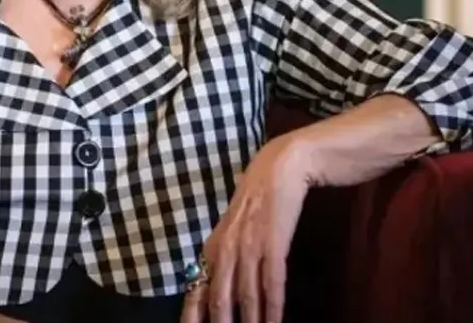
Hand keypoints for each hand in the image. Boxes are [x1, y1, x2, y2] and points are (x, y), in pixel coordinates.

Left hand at [180, 134, 313, 322]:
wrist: (281, 166)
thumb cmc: (259, 197)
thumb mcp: (234, 227)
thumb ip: (226, 254)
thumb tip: (218, 284)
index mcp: (214, 245)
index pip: (198, 287)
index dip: (192, 314)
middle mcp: (226, 247)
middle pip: (218, 297)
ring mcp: (249, 244)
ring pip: (245, 294)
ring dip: (250, 321)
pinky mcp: (274, 241)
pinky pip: (272, 280)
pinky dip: (273, 305)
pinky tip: (275, 321)